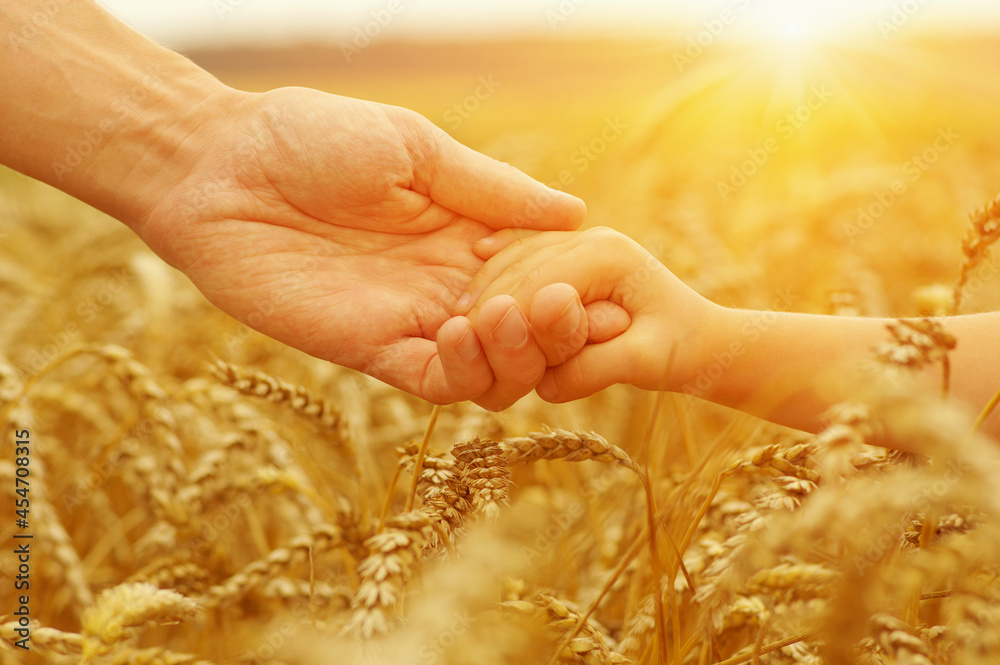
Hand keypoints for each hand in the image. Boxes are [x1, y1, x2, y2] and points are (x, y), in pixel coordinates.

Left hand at [134, 86, 589, 402]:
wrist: (219, 167)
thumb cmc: (310, 137)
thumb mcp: (414, 148)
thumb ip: (490, 189)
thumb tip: (576, 213)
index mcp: (468, 234)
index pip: (544, 277)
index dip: (580, 288)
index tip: (610, 288)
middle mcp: (450, 284)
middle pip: (530, 334)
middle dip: (561, 330)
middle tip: (570, 307)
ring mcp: (414, 321)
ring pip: (494, 370)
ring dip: (520, 355)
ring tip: (515, 314)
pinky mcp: (372, 349)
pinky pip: (438, 382)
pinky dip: (467, 371)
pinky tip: (465, 329)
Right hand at [453, 227, 720, 400]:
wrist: (706, 337)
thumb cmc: (683, 351)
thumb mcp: (646, 362)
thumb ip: (596, 369)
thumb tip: (546, 388)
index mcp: (610, 256)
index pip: (539, 284)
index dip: (504, 317)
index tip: (469, 345)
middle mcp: (593, 239)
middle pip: (521, 266)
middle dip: (487, 299)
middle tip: (453, 332)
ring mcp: (581, 241)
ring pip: (516, 256)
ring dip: (486, 285)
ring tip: (459, 322)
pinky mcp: (570, 253)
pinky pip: (522, 254)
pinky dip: (496, 268)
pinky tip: (472, 275)